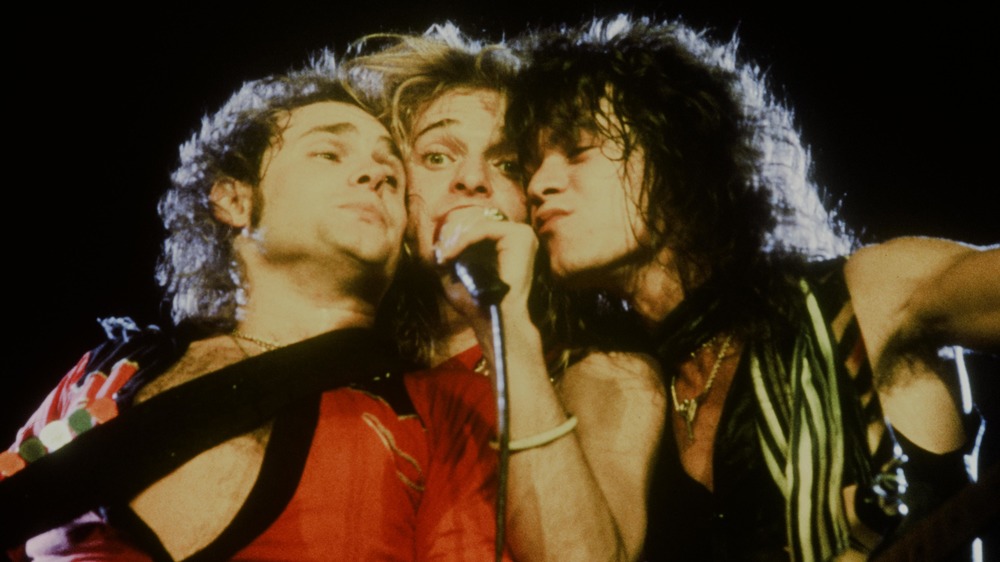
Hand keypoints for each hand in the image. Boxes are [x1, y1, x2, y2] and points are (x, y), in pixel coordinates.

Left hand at [433, 205, 537, 324]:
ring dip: (459, 241)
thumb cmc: (480, 304)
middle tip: (441, 256)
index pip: (483, 232)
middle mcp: (522, 237)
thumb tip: (435, 248)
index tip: (442, 257)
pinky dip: (465, 241)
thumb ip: (451, 260)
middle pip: (482, 227)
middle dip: (458, 240)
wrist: (496, 318)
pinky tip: (452, 255)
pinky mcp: (520, 236)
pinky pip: (485, 230)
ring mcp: (524, 235)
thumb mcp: (460, 277)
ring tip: (445, 258)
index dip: (460, 240)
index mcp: (514, 246)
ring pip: (482, 227)